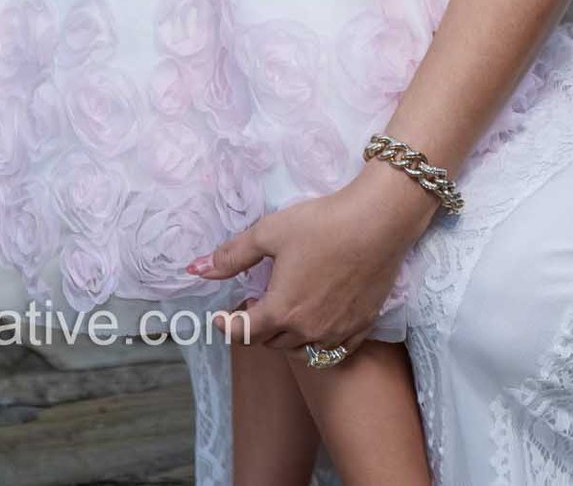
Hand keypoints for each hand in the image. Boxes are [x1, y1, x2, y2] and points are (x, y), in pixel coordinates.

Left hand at [188, 164, 430, 355]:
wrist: (377, 222)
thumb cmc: (322, 224)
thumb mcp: (270, 233)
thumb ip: (232, 255)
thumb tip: (195, 269)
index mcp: (280, 310)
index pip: (244, 331)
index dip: (227, 325)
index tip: (220, 316)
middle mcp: (306, 331)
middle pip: (271, 341)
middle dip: (256, 325)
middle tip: (255, 301)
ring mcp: (335, 333)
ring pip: (300, 349)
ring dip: (284, 336)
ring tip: (284, 309)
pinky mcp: (361, 328)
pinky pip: (333, 351)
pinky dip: (317, 343)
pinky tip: (317, 322)